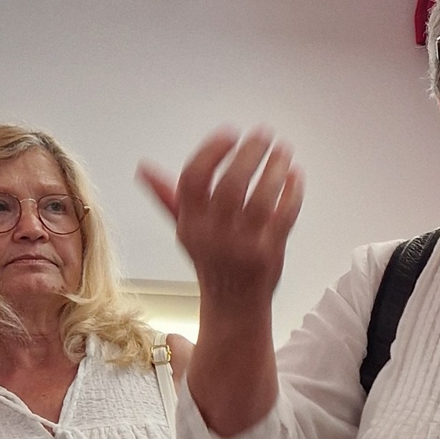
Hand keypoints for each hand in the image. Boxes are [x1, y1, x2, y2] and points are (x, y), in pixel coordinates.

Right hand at [138, 129, 303, 307]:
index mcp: (189, 223)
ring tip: (283, 151)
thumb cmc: (211, 260)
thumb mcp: (186, 229)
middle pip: (231, 185)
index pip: (192, 180)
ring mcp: (242, 245)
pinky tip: (295, 175)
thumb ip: (169, 198)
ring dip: (274, 170)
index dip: (210, 152)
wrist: (233, 305)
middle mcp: (213, 234)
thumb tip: (144, 168)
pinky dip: (292, 193)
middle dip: (249, 154)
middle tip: (263, 135)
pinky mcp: (269, 253)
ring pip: (261, 200)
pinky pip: (284, 217)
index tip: (229, 133)